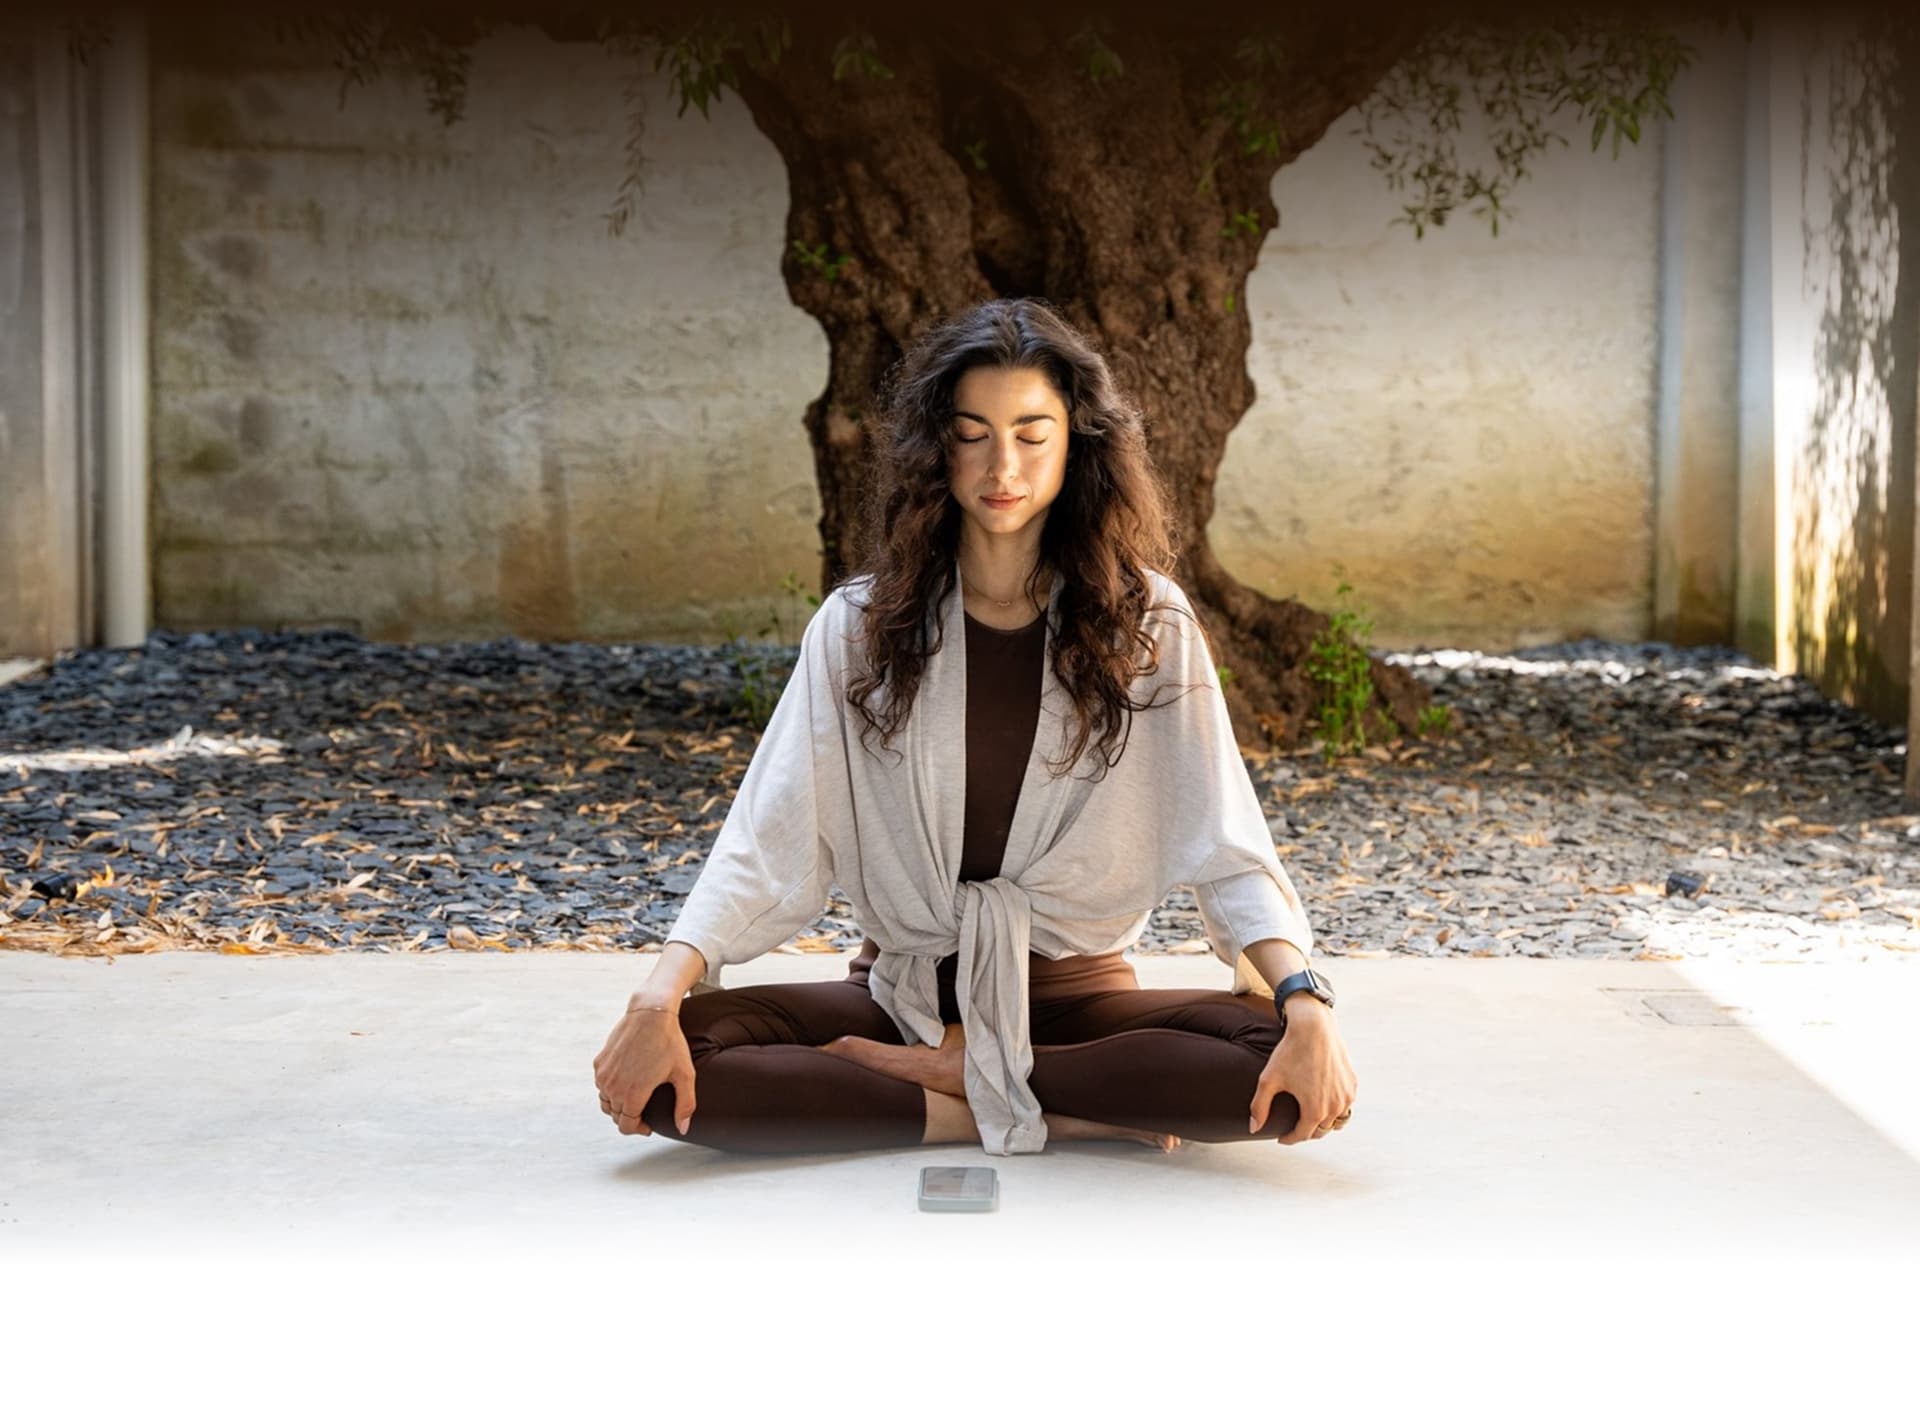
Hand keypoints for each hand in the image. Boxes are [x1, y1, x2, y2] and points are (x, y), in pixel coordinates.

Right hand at [593, 995, 696, 1136]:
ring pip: (605, 1101)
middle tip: (643, 1114)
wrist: (650, 1013)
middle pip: (615, 1115)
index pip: (626, 1126)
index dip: (638, 1130)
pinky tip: (624, 1083)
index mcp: (633, 1094)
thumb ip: (685, 1105)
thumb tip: (683, 1129)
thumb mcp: (684, 1074)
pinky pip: (601, 1085)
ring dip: (617, 1106)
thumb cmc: (670, 1042)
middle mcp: (613, 1087)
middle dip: (629, 1118)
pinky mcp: (599, 1062)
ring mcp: (604, 1074)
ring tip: (633, 1101)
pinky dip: (610, 1090)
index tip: (648, 1127)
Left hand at [1249, 1007, 1356, 1143]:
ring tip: (1311, 1119)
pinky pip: (1345, 1104)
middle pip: (1321, 1131)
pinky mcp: (1352, 1083)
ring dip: (1324, 1123)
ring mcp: (1346, 1096)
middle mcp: (1335, 1107)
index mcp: (1315, 1110)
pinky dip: (1336, 1108)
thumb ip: (1259, 1106)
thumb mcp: (1269, 1080)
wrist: (1313, 1027)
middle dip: (1307, 1132)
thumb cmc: (1290, 1052)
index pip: (1302, 1135)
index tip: (1281, 1137)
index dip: (1289, 1138)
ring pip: (1337, 1120)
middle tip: (1294, 1128)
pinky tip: (1324, 1102)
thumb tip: (1254, 1128)